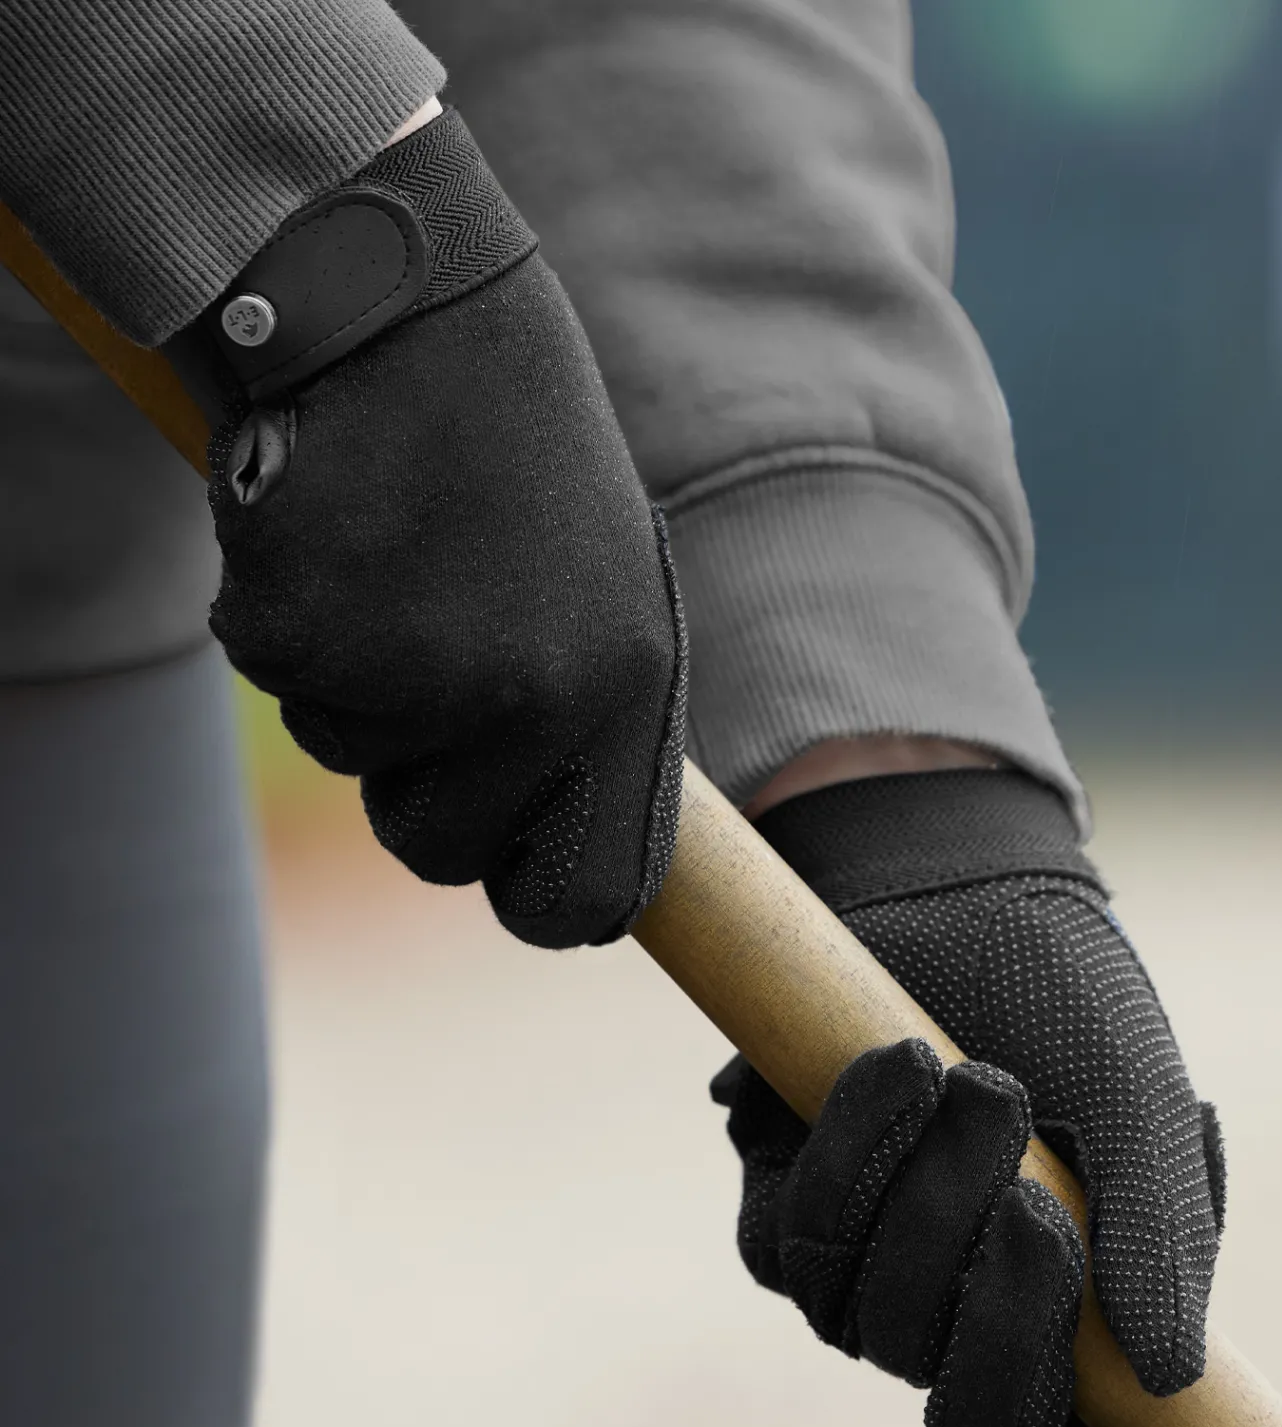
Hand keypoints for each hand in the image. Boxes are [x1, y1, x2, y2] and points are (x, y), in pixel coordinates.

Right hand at [176, 107, 685, 947]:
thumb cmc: (516, 445)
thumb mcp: (607, 589)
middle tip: (430, 641)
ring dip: (354, 670)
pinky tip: (333, 519)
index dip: (537, 893)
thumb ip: (589, 724)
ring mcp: (417, 669)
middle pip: (439, 848)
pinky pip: (274, 670)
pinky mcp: (303, 627)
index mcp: (627, 692)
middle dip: (417, 773)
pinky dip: (284, 607)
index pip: (585, 896)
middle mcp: (536, 700)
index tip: (512, 861)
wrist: (411, 295)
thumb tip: (586, 870)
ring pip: (349, 753)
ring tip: (398, 548)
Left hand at [712, 767, 1224, 1426]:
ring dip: (929, 1199)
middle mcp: (968, 1324)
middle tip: (1038, 1195)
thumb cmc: (1070, 1007)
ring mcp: (872, 1278)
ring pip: (871, 1323)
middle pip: (969, 1418)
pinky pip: (790, 1241)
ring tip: (976, 1077)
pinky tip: (896, 1062)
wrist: (962, 895)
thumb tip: (1170, 1375)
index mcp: (1081, 1324)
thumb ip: (1165, 1231)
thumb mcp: (1144, 1105)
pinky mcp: (786, 1214)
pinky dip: (851, 1152)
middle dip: (1004, 1311)